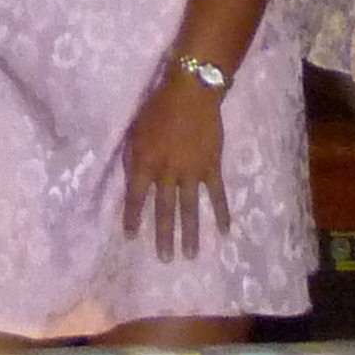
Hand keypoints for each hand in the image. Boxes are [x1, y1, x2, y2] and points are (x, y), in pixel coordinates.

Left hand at [117, 70, 229, 257]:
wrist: (190, 94)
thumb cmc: (156, 108)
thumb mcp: (134, 130)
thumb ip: (132, 156)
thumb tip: (131, 179)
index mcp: (145, 161)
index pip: (135, 196)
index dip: (133, 217)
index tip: (130, 237)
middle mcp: (167, 172)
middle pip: (164, 209)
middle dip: (163, 235)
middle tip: (164, 260)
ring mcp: (191, 173)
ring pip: (190, 209)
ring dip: (190, 234)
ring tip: (190, 256)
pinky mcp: (212, 169)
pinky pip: (217, 195)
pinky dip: (221, 213)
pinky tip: (224, 232)